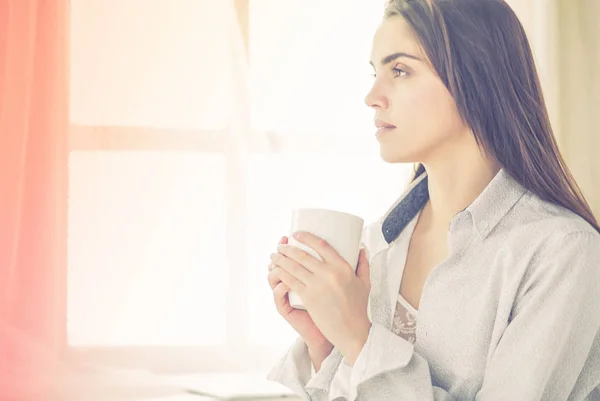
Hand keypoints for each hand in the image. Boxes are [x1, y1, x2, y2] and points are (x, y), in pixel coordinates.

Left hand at [270, 231, 371, 363]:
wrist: (352, 330)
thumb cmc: (358, 308)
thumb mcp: (365, 283)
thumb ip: (363, 264)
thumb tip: (361, 248)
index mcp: (343, 267)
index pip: (322, 245)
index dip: (306, 237)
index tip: (296, 234)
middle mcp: (329, 273)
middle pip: (303, 255)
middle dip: (288, 249)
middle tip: (280, 246)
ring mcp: (317, 285)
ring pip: (294, 267)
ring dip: (280, 260)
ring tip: (274, 256)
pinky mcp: (309, 297)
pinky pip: (291, 281)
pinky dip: (281, 274)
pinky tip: (275, 270)